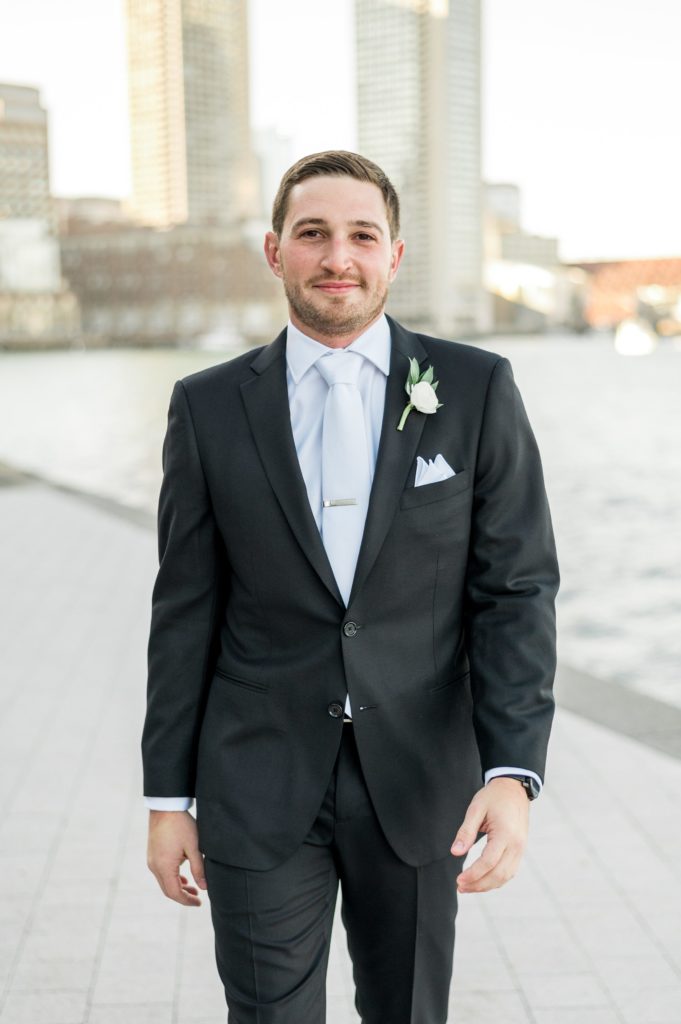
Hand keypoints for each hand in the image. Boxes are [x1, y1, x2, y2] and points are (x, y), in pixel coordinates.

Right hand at [147, 810, 207, 905]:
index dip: (187, 901)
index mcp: (164, 866)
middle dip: (183, 896)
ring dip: (178, 887)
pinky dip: (172, 878)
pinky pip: (161, 872)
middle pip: (168, 890)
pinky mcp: (152, 854)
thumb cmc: (181, 825)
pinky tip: (183, 877)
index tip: (199, 903)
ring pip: (164, 882)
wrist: (165, 807)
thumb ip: (199, 869)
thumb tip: (204, 887)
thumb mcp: (194, 847)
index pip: (174, 893)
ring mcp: (152, 860)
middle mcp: (155, 866)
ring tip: (193, 888)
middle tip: (198, 898)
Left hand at [450, 777, 529, 893]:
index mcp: (505, 834)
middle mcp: (517, 845)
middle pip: (499, 874)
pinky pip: (510, 871)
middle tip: (460, 887)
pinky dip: (496, 880)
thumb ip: (465, 831)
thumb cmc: (493, 797)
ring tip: (468, 887)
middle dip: (479, 885)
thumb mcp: (475, 809)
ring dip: (487, 885)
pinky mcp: (520, 850)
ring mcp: (521, 849)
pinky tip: (482, 880)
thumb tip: (455, 852)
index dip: (473, 875)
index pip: (488, 862)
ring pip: (506, 876)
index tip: (458, 880)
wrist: (514, 788)